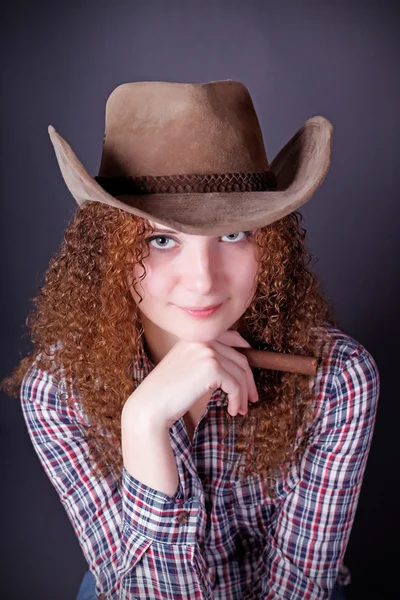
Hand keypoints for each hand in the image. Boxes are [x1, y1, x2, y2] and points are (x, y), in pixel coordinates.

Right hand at [123, 330, 258, 429]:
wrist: (151, 405)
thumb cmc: (167, 391)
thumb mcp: (187, 366)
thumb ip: (207, 359)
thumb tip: (237, 365)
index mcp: (196, 337)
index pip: (231, 337)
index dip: (246, 351)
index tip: (250, 369)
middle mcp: (203, 340)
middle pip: (240, 357)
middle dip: (248, 380)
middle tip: (251, 398)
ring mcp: (207, 352)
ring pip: (240, 373)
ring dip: (243, 394)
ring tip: (240, 409)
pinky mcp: (212, 368)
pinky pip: (235, 385)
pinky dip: (237, 399)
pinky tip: (232, 410)